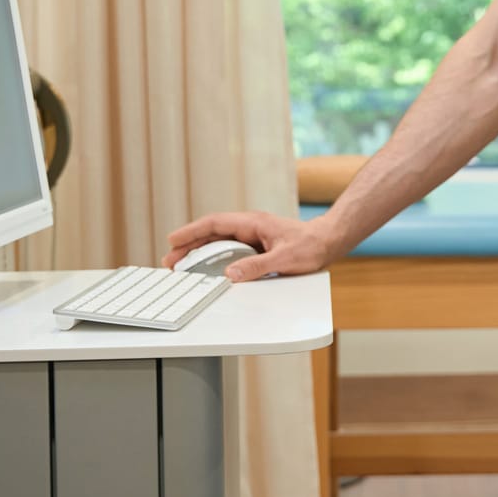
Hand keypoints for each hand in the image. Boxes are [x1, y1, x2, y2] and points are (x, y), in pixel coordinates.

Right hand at [161, 210, 337, 280]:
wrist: (328, 241)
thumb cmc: (311, 246)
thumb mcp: (285, 258)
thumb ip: (257, 266)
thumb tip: (231, 274)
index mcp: (253, 223)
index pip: (215, 224)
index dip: (192, 232)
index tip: (173, 240)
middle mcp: (249, 227)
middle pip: (211, 234)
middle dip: (188, 245)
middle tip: (169, 261)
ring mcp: (252, 236)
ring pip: (218, 242)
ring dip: (199, 252)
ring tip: (181, 266)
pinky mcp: (256, 246)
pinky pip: (228, 250)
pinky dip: (214, 257)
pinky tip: (206, 268)